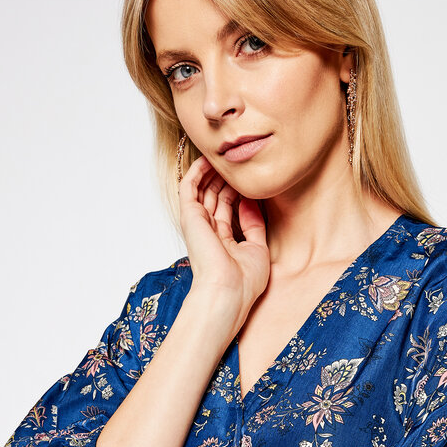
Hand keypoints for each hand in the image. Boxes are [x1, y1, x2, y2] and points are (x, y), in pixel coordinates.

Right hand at [179, 155, 269, 328]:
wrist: (228, 291)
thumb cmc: (244, 281)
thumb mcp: (258, 248)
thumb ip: (254, 225)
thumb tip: (250, 202)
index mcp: (223, 241)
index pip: (228, 208)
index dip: (237, 190)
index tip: (249, 177)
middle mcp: (209, 231)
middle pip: (215, 196)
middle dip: (225, 178)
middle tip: (237, 161)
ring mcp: (198, 224)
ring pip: (202, 189)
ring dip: (212, 172)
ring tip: (223, 154)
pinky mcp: (190, 217)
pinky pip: (189, 187)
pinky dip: (196, 172)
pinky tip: (207, 158)